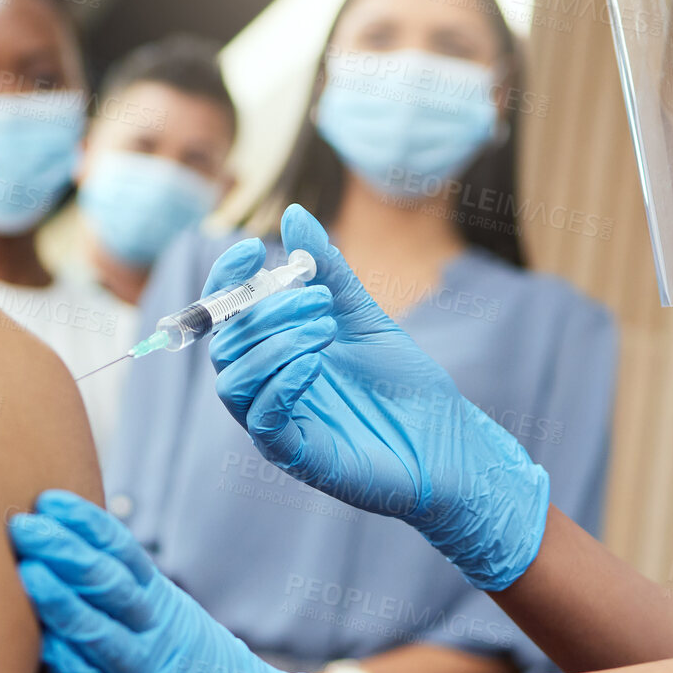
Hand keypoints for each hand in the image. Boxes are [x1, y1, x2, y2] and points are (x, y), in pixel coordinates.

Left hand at [9, 490, 395, 672]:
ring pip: (104, 635)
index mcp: (165, 607)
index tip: (48, 498)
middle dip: (64, 551)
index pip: (123, 554)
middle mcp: (158, 636)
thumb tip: (77, 563)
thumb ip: (133, 601)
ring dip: (63, 603)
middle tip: (23, 523)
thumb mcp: (177, 628)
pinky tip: (48, 650)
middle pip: (110, 585)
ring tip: (28, 572)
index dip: (86, 525)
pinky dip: (76, 672)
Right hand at [206, 204, 550, 590]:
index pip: (226, 314)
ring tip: (325, 330)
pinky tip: (314, 364)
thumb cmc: (404, 386)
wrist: (447, 442)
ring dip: (273, 344)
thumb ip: (328, 273)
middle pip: (226, 344)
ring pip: (234, 381)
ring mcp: (278, 423)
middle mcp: (268, 387)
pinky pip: (264, 421)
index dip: (227, 278)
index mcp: (275, 352)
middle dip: (266, 310)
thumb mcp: (365, 318)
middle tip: (319, 299)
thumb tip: (295, 216)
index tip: (254, 247)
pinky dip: (280, 384)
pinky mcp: (297, 456)